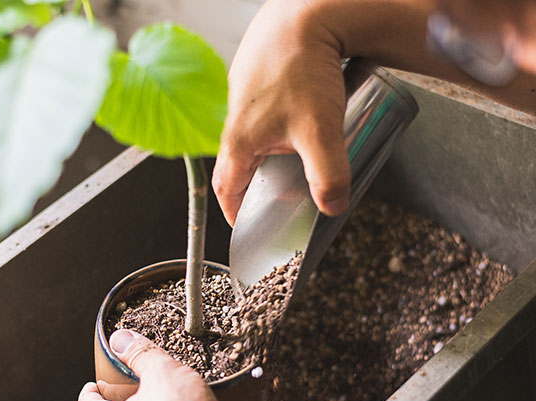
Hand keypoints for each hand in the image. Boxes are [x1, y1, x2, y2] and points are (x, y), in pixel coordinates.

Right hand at [212, 0, 350, 225]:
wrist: (305, 10)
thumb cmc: (302, 66)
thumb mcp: (320, 131)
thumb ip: (327, 176)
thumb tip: (331, 207)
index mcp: (239, 140)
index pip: (226, 189)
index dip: (235, 211)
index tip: (247, 223)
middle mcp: (236, 119)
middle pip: (238, 164)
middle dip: (256, 184)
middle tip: (277, 195)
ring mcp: (245, 96)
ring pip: (251, 137)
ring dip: (267, 153)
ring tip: (294, 159)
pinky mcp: (260, 77)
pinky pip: (262, 112)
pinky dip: (276, 126)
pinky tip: (299, 120)